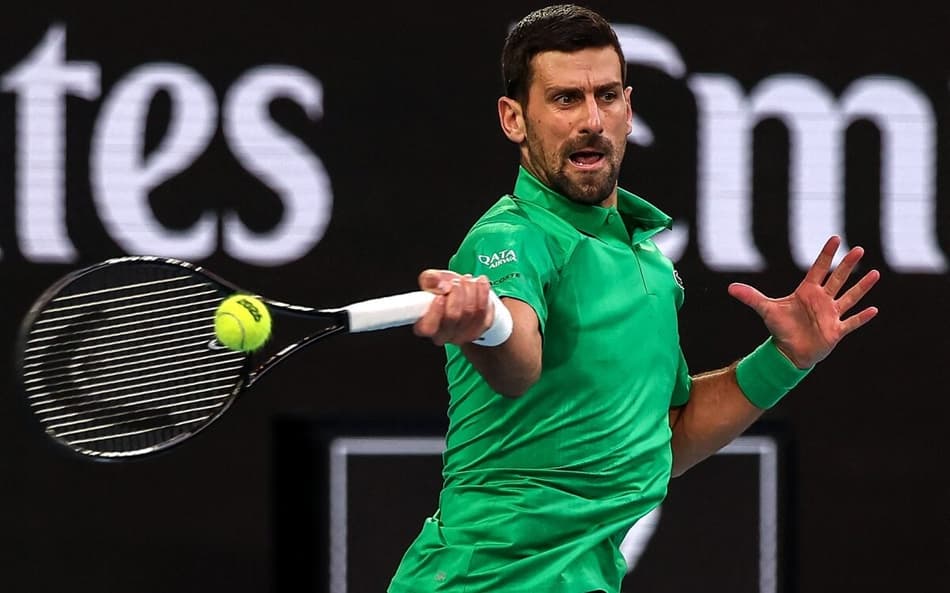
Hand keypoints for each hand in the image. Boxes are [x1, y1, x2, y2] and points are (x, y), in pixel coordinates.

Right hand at [413, 270, 493, 345]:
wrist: (463, 294)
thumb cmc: (444, 290)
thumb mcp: (432, 279)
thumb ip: (430, 279)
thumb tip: (441, 285)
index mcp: (426, 325)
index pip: (427, 328)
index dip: (435, 312)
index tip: (440, 296)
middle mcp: (444, 334)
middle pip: (453, 316)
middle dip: (456, 293)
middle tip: (456, 281)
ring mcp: (463, 335)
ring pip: (470, 312)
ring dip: (470, 290)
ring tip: (467, 280)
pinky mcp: (480, 330)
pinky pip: (484, 312)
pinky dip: (483, 294)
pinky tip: (480, 283)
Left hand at [727, 236, 879, 368]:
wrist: (788, 352)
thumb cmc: (779, 328)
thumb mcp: (765, 310)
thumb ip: (751, 297)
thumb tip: (730, 288)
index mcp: (807, 292)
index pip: (818, 269)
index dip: (827, 254)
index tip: (836, 238)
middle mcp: (822, 300)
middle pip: (837, 278)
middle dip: (848, 265)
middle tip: (859, 249)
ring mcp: (831, 314)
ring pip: (850, 297)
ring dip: (862, 287)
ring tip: (875, 273)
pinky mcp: (836, 330)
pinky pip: (852, 322)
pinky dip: (862, 317)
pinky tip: (874, 309)